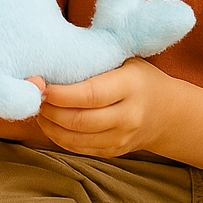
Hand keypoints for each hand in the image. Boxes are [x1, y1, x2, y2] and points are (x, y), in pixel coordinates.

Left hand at [36, 57, 165, 157]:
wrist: (168, 112)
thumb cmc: (138, 76)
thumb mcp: (125, 57)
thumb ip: (95, 56)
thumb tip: (52, 51)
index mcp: (130, 86)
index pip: (90, 94)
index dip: (61, 94)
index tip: (42, 85)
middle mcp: (128, 116)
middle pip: (80, 120)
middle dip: (50, 111)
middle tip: (33, 97)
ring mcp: (122, 138)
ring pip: (77, 139)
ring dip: (50, 126)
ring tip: (38, 109)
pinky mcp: (114, 151)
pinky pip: (80, 149)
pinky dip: (59, 138)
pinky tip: (49, 123)